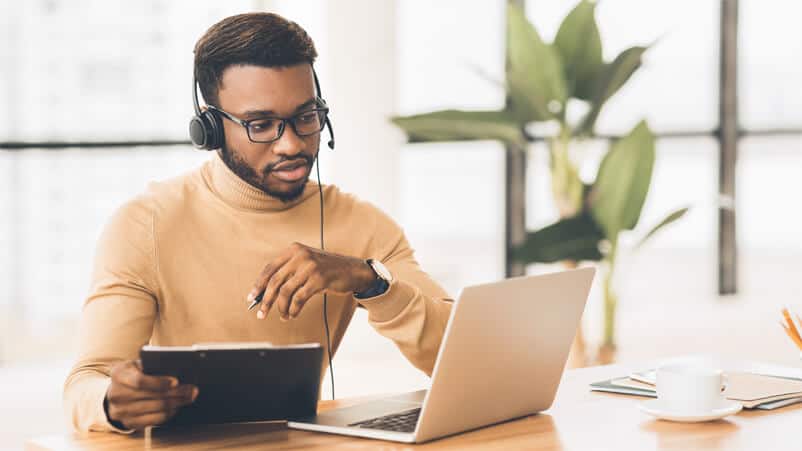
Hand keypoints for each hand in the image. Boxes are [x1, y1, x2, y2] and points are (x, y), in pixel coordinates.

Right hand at [105, 360, 197, 429]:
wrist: (116, 393)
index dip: (159, 382)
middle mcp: (117, 394)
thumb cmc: (132, 375)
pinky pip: (155, 420)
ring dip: (177, 403)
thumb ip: (152, 366)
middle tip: (192, 389)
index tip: (176, 381)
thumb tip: (177, 370)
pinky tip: (178, 406)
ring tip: (189, 396)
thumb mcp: (137, 365)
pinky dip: (169, 413)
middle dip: (176, 392)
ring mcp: (121, 411)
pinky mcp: (129, 422)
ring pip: (156, 408)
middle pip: (152, 396)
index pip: (140, 380)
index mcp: (119, 374)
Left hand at [247, 242, 375, 320]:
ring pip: (285, 291)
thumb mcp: (306, 264)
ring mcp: (310, 267)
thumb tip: (266, 294)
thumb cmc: (327, 270)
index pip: (269, 268)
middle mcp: (300, 255)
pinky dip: (293, 309)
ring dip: (280, 307)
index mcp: (293, 250)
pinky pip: (299, 298)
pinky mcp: (319, 279)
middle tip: (261, 313)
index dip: (258, 284)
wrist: (353, 270)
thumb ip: (289, 273)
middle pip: (274, 281)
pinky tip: (293, 314)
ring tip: (283, 316)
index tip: (252, 298)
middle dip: (266, 300)